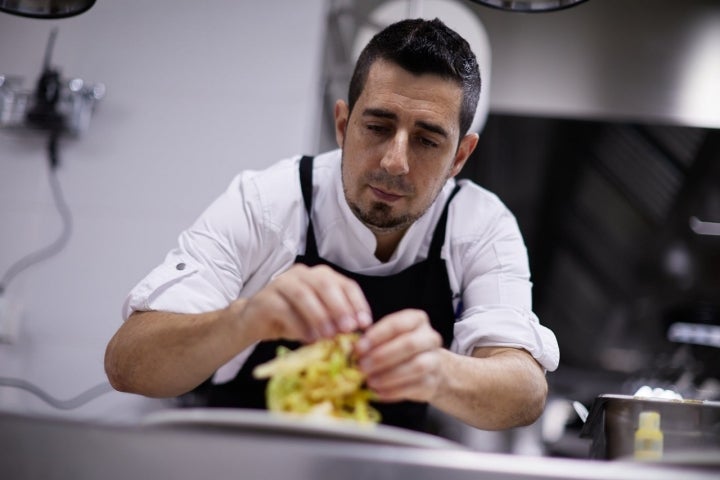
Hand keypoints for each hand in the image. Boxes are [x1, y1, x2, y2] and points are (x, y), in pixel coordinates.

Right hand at [235, 264, 371, 342]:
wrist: (253, 322)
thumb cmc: (291, 320)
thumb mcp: (318, 321)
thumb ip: (335, 322)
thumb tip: (357, 335)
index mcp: (321, 276)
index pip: (345, 284)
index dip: (357, 303)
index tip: (365, 323)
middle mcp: (302, 274)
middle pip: (325, 284)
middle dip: (340, 307)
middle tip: (348, 328)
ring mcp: (282, 282)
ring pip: (304, 294)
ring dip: (319, 316)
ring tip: (328, 337)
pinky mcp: (265, 298)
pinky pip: (284, 309)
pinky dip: (298, 325)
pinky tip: (308, 339)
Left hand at [355, 309, 442, 402]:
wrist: (430, 368)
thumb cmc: (400, 348)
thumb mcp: (388, 338)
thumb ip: (371, 340)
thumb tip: (350, 349)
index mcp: (416, 320)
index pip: (396, 325)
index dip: (376, 336)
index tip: (358, 349)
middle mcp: (430, 337)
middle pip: (408, 345)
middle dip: (382, 357)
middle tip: (362, 366)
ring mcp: (435, 360)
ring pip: (415, 367)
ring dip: (389, 375)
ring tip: (370, 381)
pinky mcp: (433, 382)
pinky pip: (414, 387)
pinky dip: (393, 391)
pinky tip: (378, 392)